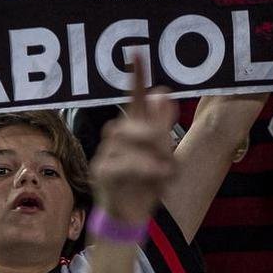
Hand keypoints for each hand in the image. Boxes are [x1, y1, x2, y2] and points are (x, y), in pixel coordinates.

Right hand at [89, 57, 177, 224]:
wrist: (129, 219)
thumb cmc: (144, 186)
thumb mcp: (163, 157)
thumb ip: (161, 128)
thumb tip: (164, 94)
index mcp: (133, 132)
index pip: (135, 100)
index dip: (137, 77)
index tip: (138, 52)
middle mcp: (116, 138)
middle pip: (134, 121)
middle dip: (156, 135)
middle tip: (170, 155)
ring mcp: (105, 153)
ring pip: (129, 139)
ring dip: (153, 154)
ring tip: (165, 171)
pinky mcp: (102, 172)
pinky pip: (124, 162)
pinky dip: (145, 168)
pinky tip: (159, 174)